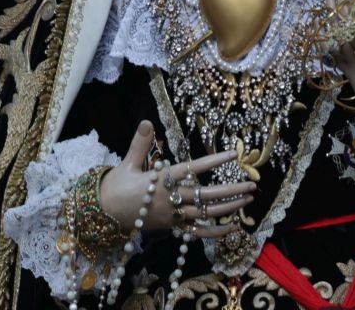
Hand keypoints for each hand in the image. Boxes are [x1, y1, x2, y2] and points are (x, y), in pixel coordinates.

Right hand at [99, 121, 255, 237]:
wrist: (103, 215)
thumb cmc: (115, 186)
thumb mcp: (126, 162)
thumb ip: (140, 142)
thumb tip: (147, 121)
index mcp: (160, 180)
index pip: (192, 169)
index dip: (213, 161)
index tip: (233, 154)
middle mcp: (169, 199)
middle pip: (205, 196)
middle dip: (231, 190)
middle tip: (252, 184)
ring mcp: (172, 216)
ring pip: (205, 215)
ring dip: (228, 208)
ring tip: (248, 200)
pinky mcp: (172, 228)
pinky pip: (197, 233)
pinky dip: (216, 232)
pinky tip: (233, 228)